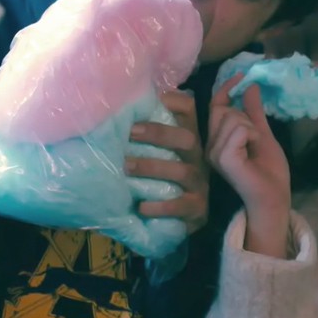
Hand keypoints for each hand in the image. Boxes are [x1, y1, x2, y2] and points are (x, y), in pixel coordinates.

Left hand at [125, 90, 208, 233]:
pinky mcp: (197, 209)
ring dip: (153, 167)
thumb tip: (117, 111)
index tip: (153, 99)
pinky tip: (142, 206)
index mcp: (187, 139)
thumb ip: (145, 135)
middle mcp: (197, 157)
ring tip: (126, 167)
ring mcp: (200, 183)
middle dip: (159, 133)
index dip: (174, 102)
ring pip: (183, 171)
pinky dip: (161, 206)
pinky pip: (182, 206)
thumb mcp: (160, 153)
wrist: (184, 218)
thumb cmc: (164, 179)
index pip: (189, 111)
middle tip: (130, 132)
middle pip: (187, 138)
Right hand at [207, 74, 291, 257]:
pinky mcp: (224, 158)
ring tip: (256, 144)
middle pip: (223, 110)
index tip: (241, 75)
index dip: (225, 88)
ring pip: (231, 118)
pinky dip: (252, 134)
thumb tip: (250, 86)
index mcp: (217, 140)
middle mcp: (210, 146)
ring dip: (251, 126)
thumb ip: (254, 111)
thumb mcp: (262, 133)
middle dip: (245, 115)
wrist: (275, 197)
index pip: (214, 106)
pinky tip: (255, 147)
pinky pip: (238, 130)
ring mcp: (214, 153)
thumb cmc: (269, 171)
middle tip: (256, 135)